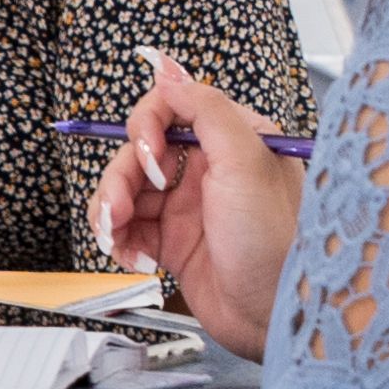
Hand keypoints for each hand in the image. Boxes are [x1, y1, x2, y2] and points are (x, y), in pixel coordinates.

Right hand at [100, 48, 304, 360]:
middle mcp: (209, 169)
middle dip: (122, 177)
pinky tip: (131, 256)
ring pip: (127, 190)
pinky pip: (128, 228)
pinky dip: (118, 239)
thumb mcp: (247, 162)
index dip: (148, 126)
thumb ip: (207, 110)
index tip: (146, 154)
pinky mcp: (174, 243)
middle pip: (141, 152)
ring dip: (111, 209)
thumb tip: (170, 72)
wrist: (276, 316)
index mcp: (233, 139)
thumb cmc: (277, 243)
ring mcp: (189, 207)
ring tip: (114, 235)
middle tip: (122, 206)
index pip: (173, 108)